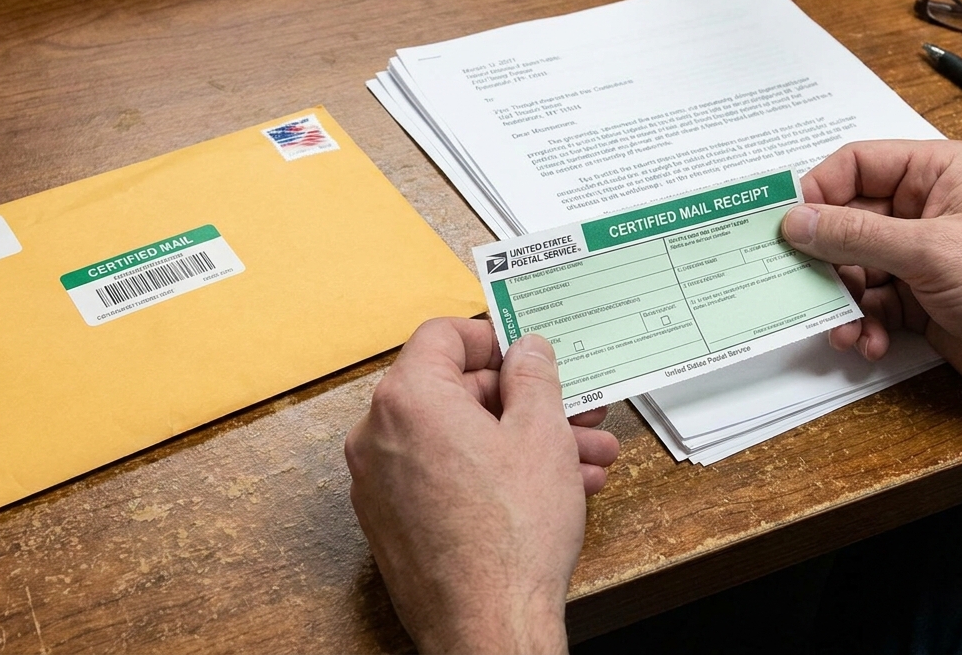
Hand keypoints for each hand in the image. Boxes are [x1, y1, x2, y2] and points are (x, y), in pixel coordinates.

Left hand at [344, 318, 618, 653]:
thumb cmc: (509, 538)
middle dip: (524, 403)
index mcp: (407, 399)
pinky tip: (550, 490)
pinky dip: (491, 475)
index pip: (442, 336)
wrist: (487, 626)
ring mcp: (380, 482)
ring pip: (458, 440)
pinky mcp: (392, 521)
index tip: (526, 352)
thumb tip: (527, 351)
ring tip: (582, 459)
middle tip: (574, 413)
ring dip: (521, 443)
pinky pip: (444, 477)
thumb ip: (533, 377)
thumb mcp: (541, 434)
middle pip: (455, 392)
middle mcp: (378, 435)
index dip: (493, 338)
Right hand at [782, 139, 961, 472]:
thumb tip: (797, 222)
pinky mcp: (919, 297)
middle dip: (826, 259)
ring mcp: (922, 254)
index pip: (859, 164)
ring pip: (854, 267)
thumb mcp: (930, 251)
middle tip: (802, 282)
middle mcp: (927, 208)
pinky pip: (871, 302)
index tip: (787, 224)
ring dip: (843, 300)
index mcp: (939, 172)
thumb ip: (856, 235)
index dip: (819, 191)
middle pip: (848, 220)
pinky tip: (869, 341)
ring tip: (844, 326)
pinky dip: (863, 323)